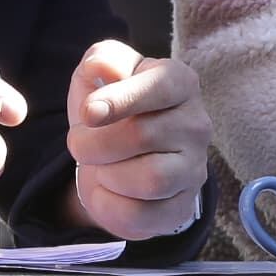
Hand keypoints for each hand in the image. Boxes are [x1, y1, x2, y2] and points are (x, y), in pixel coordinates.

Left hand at [66, 41, 211, 241]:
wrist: (120, 157)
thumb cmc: (113, 108)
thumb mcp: (101, 76)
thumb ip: (102, 60)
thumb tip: (102, 67)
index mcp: (180, 83)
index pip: (159, 87)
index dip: (120, 100)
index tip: (88, 113)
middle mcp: (197, 125)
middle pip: (142, 136)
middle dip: (94, 144)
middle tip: (79, 145)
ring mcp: (194, 169)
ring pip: (149, 179)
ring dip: (107, 175)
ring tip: (100, 167)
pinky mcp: (181, 207)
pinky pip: (141, 215)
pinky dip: (109, 206)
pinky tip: (108, 191)